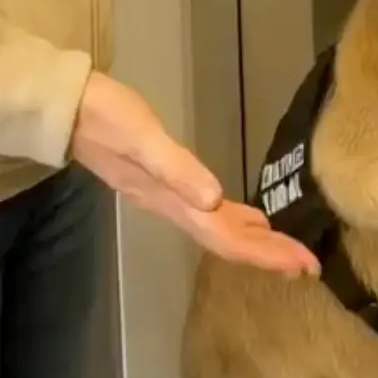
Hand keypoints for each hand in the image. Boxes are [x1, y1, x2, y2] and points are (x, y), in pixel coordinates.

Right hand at [70, 73, 318, 276]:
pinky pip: (208, 212)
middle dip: (268, 254)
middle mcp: (173, 206)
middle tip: (309, 265)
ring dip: (254, 242)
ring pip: (219, 229)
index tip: (301, 266)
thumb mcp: (143, 139)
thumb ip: (177, 169)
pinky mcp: (164, 181)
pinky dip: (233, 219)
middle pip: (227, 240)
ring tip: (287, 250)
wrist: (68, 111)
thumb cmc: (107, 118)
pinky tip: (249, 218)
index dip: (264, 255)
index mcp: (173, 201)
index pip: (226, 238)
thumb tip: (216, 199)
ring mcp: (167, 196)